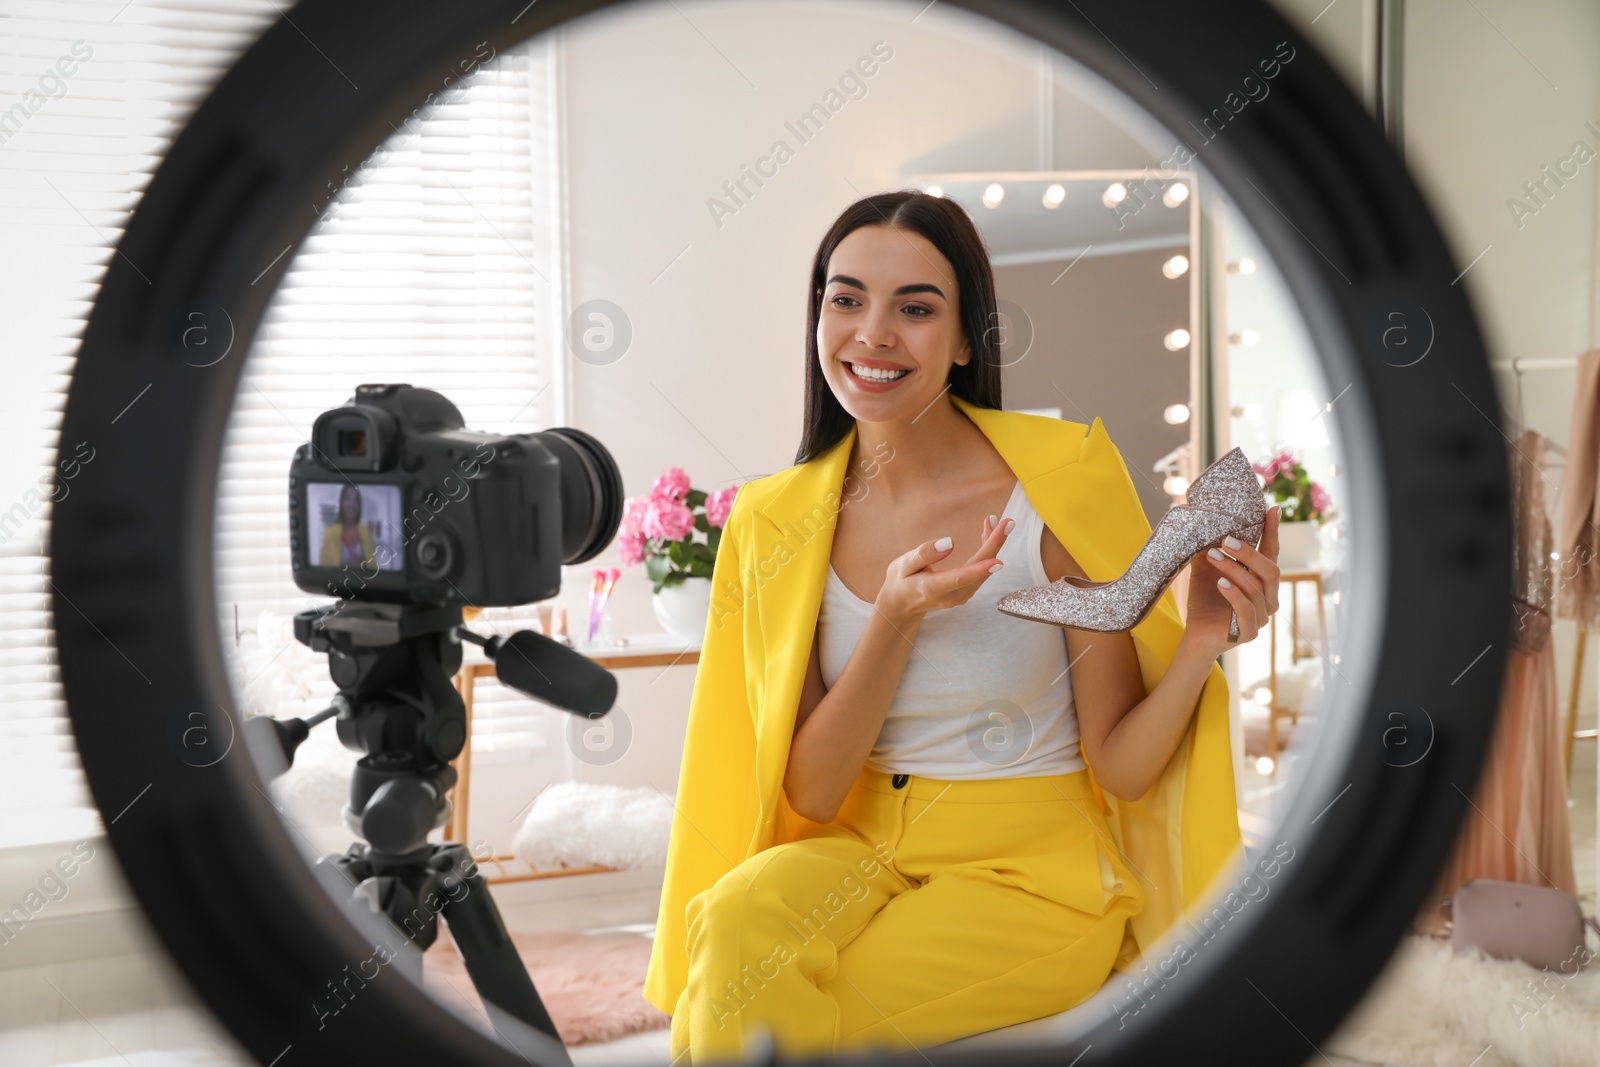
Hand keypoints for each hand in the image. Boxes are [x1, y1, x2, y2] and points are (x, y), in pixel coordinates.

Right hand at [875, 514, 1011, 623]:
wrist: (901, 604)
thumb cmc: (901, 581)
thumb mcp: (903, 565)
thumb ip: (924, 554)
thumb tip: (949, 542)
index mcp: (933, 588)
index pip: (960, 578)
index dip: (980, 569)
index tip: (999, 561)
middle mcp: (951, 596)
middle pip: (979, 570)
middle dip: (995, 545)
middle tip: (1008, 522)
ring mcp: (961, 596)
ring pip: (984, 569)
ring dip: (992, 544)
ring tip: (995, 521)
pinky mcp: (966, 592)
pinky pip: (981, 570)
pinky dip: (987, 551)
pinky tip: (989, 533)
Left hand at [1181, 506, 1280, 660]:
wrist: (1195, 636)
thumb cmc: (1204, 600)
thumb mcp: (1206, 570)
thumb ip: (1212, 549)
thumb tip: (1205, 520)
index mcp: (1261, 581)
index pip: (1271, 554)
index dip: (1272, 532)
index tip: (1271, 510)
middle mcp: (1267, 598)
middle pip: (1270, 571)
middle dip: (1249, 553)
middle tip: (1225, 540)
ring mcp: (1261, 617)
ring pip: (1255, 588)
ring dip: (1233, 570)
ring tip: (1212, 556)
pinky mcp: (1249, 633)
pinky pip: (1247, 611)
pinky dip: (1234, 595)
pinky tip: (1220, 583)